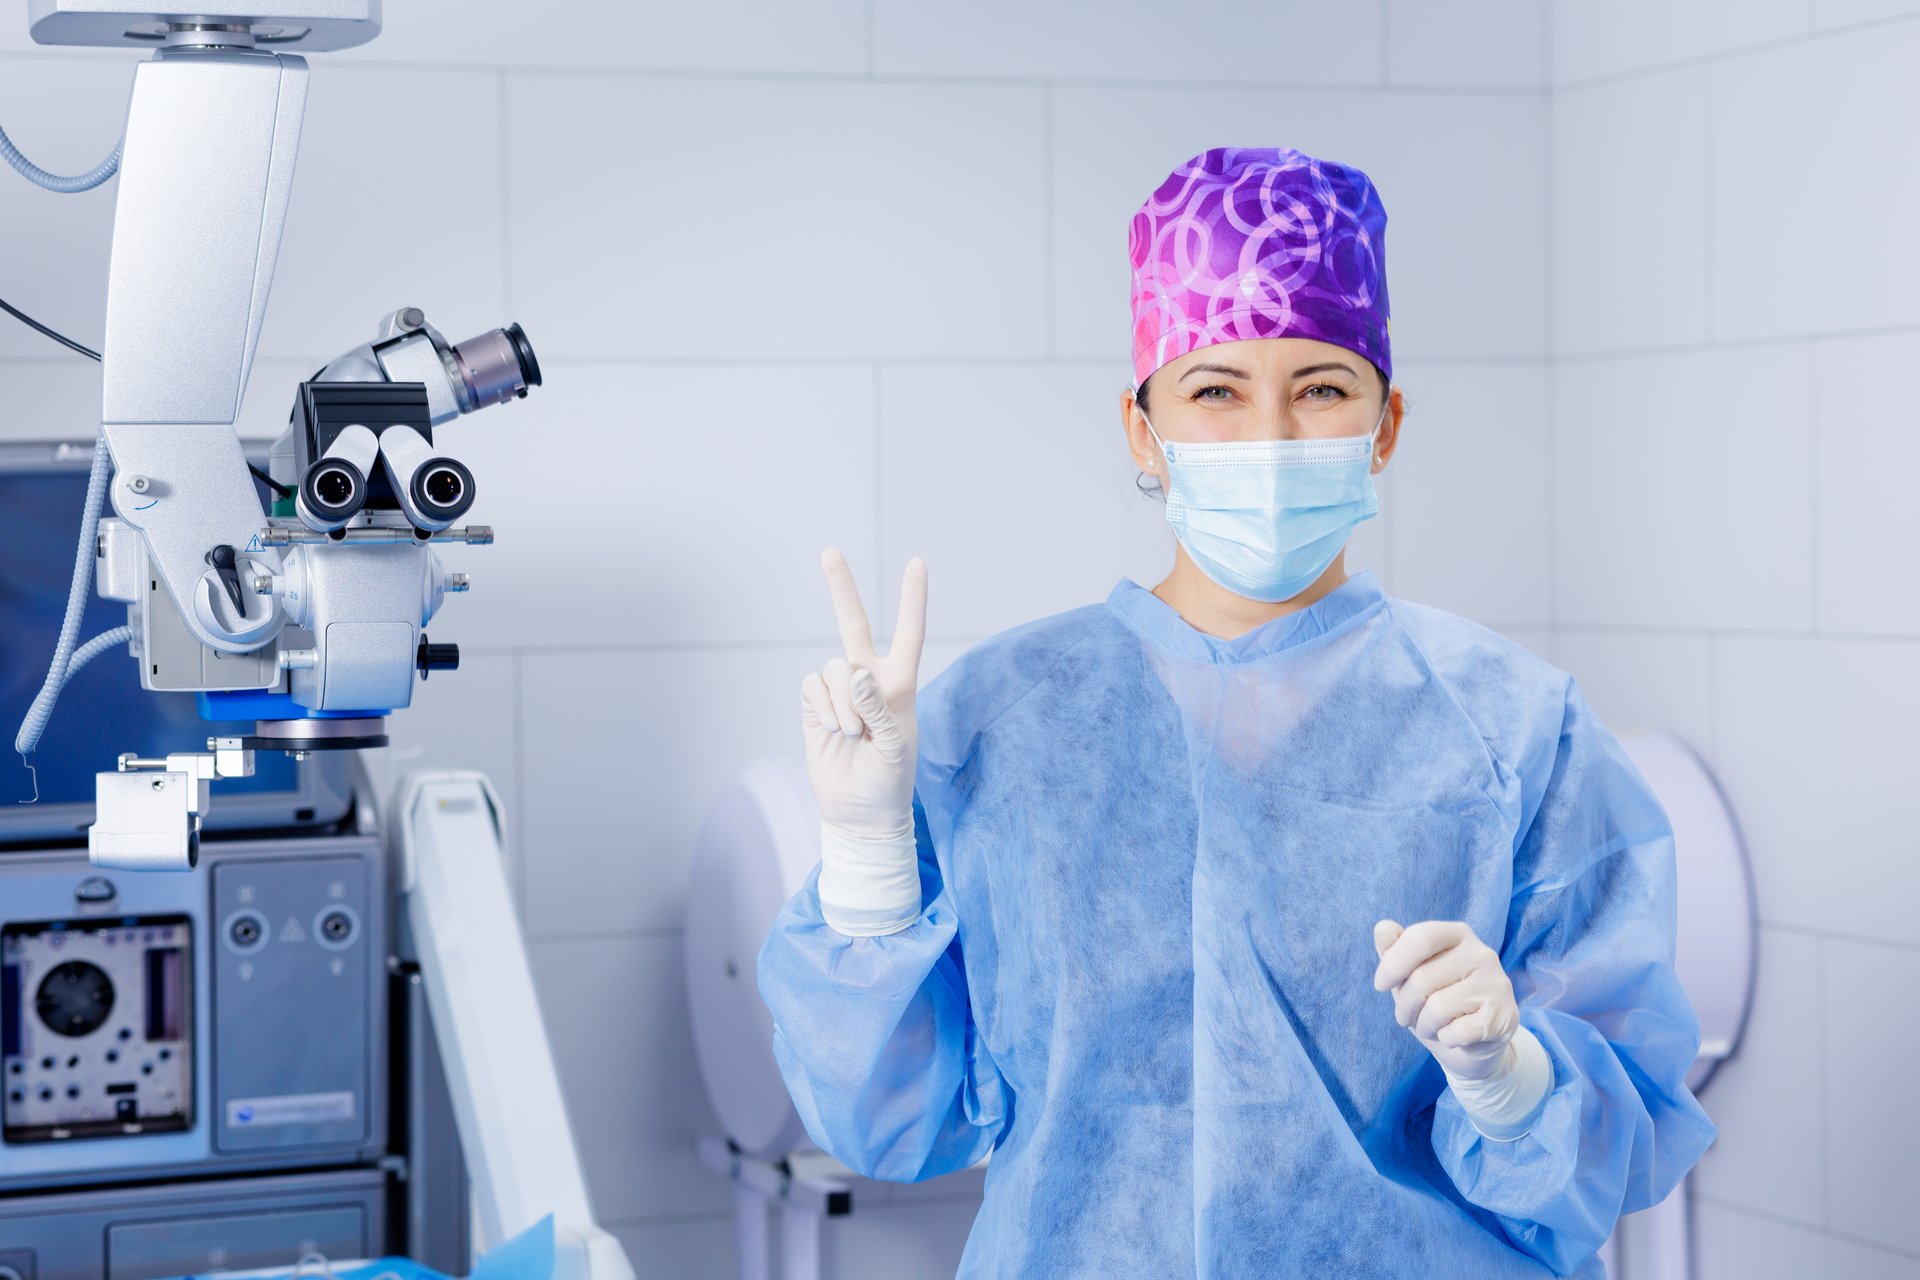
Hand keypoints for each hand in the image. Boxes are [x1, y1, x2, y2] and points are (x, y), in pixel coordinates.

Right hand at [799, 548, 927, 836]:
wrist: (859, 813)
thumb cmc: (889, 780)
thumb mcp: (895, 746)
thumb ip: (878, 707)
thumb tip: (856, 673)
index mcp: (899, 684)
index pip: (909, 633)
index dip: (912, 599)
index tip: (917, 562)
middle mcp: (868, 680)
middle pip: (852, 624)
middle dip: (841, 589)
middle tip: (829, 551)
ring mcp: (838, 692)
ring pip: (833, 669)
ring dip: (843, 704)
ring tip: (853, 735)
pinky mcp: (814, 706)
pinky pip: (812, 687)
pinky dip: (824, 709)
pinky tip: (834, 732)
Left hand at [1371, 919, 1519, 1081]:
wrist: (1472, 1046)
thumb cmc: (1436, 1002)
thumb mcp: (1410, 976)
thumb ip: (1395, 951)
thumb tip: (1382, 928)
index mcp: (1458, 934)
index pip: (1421, 937)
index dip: (1393, 964)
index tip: (1381, 985)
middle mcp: (1482, 954)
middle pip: (1422, 979)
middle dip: (1405, 1007)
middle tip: (1409, 1017)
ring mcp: (1497, 985)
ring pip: (1437, 1008)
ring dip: (1423, 1026)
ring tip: (1431, 1026)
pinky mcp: (1504, 1017)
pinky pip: (1456, 1032)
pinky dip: (1445, 1040)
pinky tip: (1454, 1037)